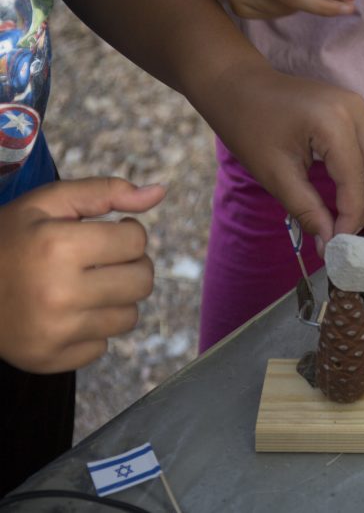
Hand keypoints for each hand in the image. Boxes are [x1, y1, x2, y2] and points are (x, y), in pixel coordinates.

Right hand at [0, 179, 164, 373]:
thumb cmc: (7, 241)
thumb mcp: (47, 203)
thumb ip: (105, 192)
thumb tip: (159, 192)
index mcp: (58, 247)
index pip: (136, 241)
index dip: (126, 233)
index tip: (107, 234)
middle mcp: (59, 293)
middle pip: (142, 281)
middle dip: (130, 266)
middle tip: (103, 262)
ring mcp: (55, 332)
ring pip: (129, 317)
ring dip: (115, 300)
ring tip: (83, 287)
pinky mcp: (50, 359)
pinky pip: (102, 346)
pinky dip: (91, 330)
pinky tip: (65, 315)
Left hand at [202, 65, 363, 244]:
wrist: (239, 87)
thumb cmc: (249, 127)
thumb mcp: (275, 174)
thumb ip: (307, 210)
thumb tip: (329, 245)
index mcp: (333, 123)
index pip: (356, 182)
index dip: (350, 218)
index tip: (337, 245)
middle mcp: (356, 111)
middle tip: (348, 232)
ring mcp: (360, 107)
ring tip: (350, 213)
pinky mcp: (358, 110)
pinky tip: (352, 189)